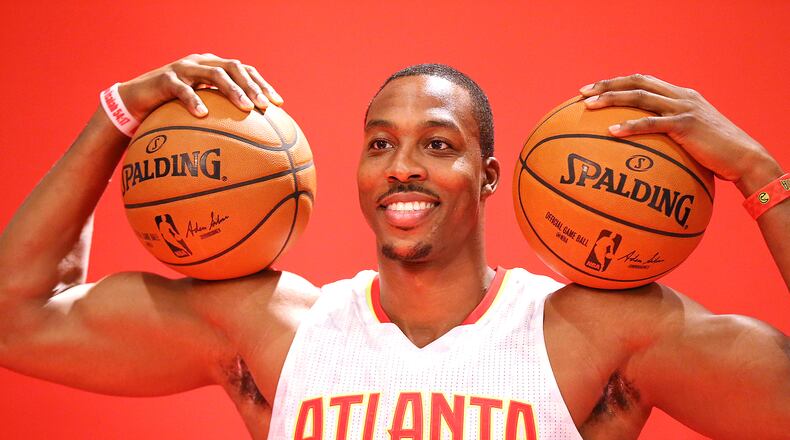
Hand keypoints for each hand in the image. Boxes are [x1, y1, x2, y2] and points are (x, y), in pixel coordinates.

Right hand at [116, 53, 282, 120]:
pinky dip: (194, 100)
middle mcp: (202, 63)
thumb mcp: (201, 110)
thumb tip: (252, 143)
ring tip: (246, 109)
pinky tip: (202, 115)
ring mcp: (183, 69)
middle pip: (234, 67)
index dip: (263, 84)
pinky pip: (182, 89)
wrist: (135, 102)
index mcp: (214, 67)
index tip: (278, 104)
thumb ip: (221, 116)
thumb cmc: (173, 110)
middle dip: (252, 86)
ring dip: (232, 91)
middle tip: (264, 106)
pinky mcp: (165, 79)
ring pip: (214, 74)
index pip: (245, 70)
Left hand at [580, 74, 782, 194]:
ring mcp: (683, 109)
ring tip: (589, 107)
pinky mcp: (686, 125)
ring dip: (612, 99)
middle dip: (607, 85)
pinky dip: (630, 125)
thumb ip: (668, 134)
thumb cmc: (715, 155)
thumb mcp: (690, 138)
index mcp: (680, 95)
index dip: (617, 82)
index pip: (643, 80)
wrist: (744, 158)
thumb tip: (640, 150)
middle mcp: (680, 96)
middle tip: (582, 93)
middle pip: (637, 81)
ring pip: (640, 97)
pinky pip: (652, 123)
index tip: (592, 89)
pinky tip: (611, 132)